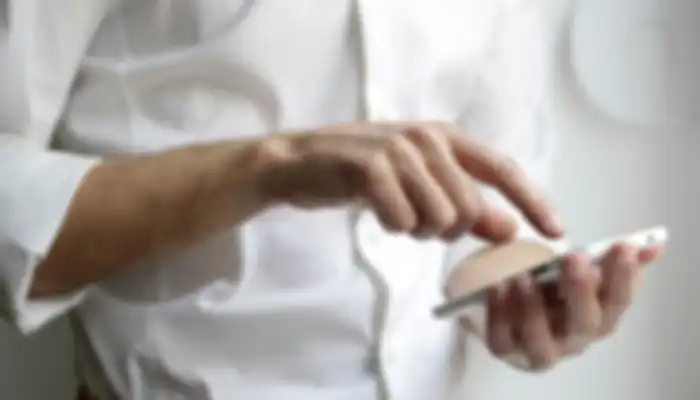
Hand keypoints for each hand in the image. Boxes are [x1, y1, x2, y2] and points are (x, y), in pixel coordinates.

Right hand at [262, 122, 564, 240]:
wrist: (301, 163)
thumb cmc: (364, 175)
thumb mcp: (419, 186)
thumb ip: (466, 207)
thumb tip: (509, 230)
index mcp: (446, 137)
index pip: (502, 169)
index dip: (532, 200)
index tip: (556, 230)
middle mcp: (428, 138)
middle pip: (468, 208)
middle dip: (447, 230)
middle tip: (419, 222)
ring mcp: (399, 149)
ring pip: (438, 218)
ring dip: (417, 230)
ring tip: (396, 213)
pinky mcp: (371, 167)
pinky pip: (402, 221)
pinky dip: (392, 227)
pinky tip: (376, 210)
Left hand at [473, 242, 662, 371]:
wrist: (513, 302)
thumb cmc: (554, 286)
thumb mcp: (582, 267)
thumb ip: (611, 257)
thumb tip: (651, 244)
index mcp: (599, 315)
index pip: (619, 300)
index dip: (624, 275)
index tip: (624, 246)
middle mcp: (574, 337)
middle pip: (584, 322)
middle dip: (581, 290)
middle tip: (574, 259)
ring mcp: (540, 348)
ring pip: (541, 342)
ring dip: (534, 308)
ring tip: (524, 277)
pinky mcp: (507, 349)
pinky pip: (502, 340)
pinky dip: (499, 315)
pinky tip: (497, 287)